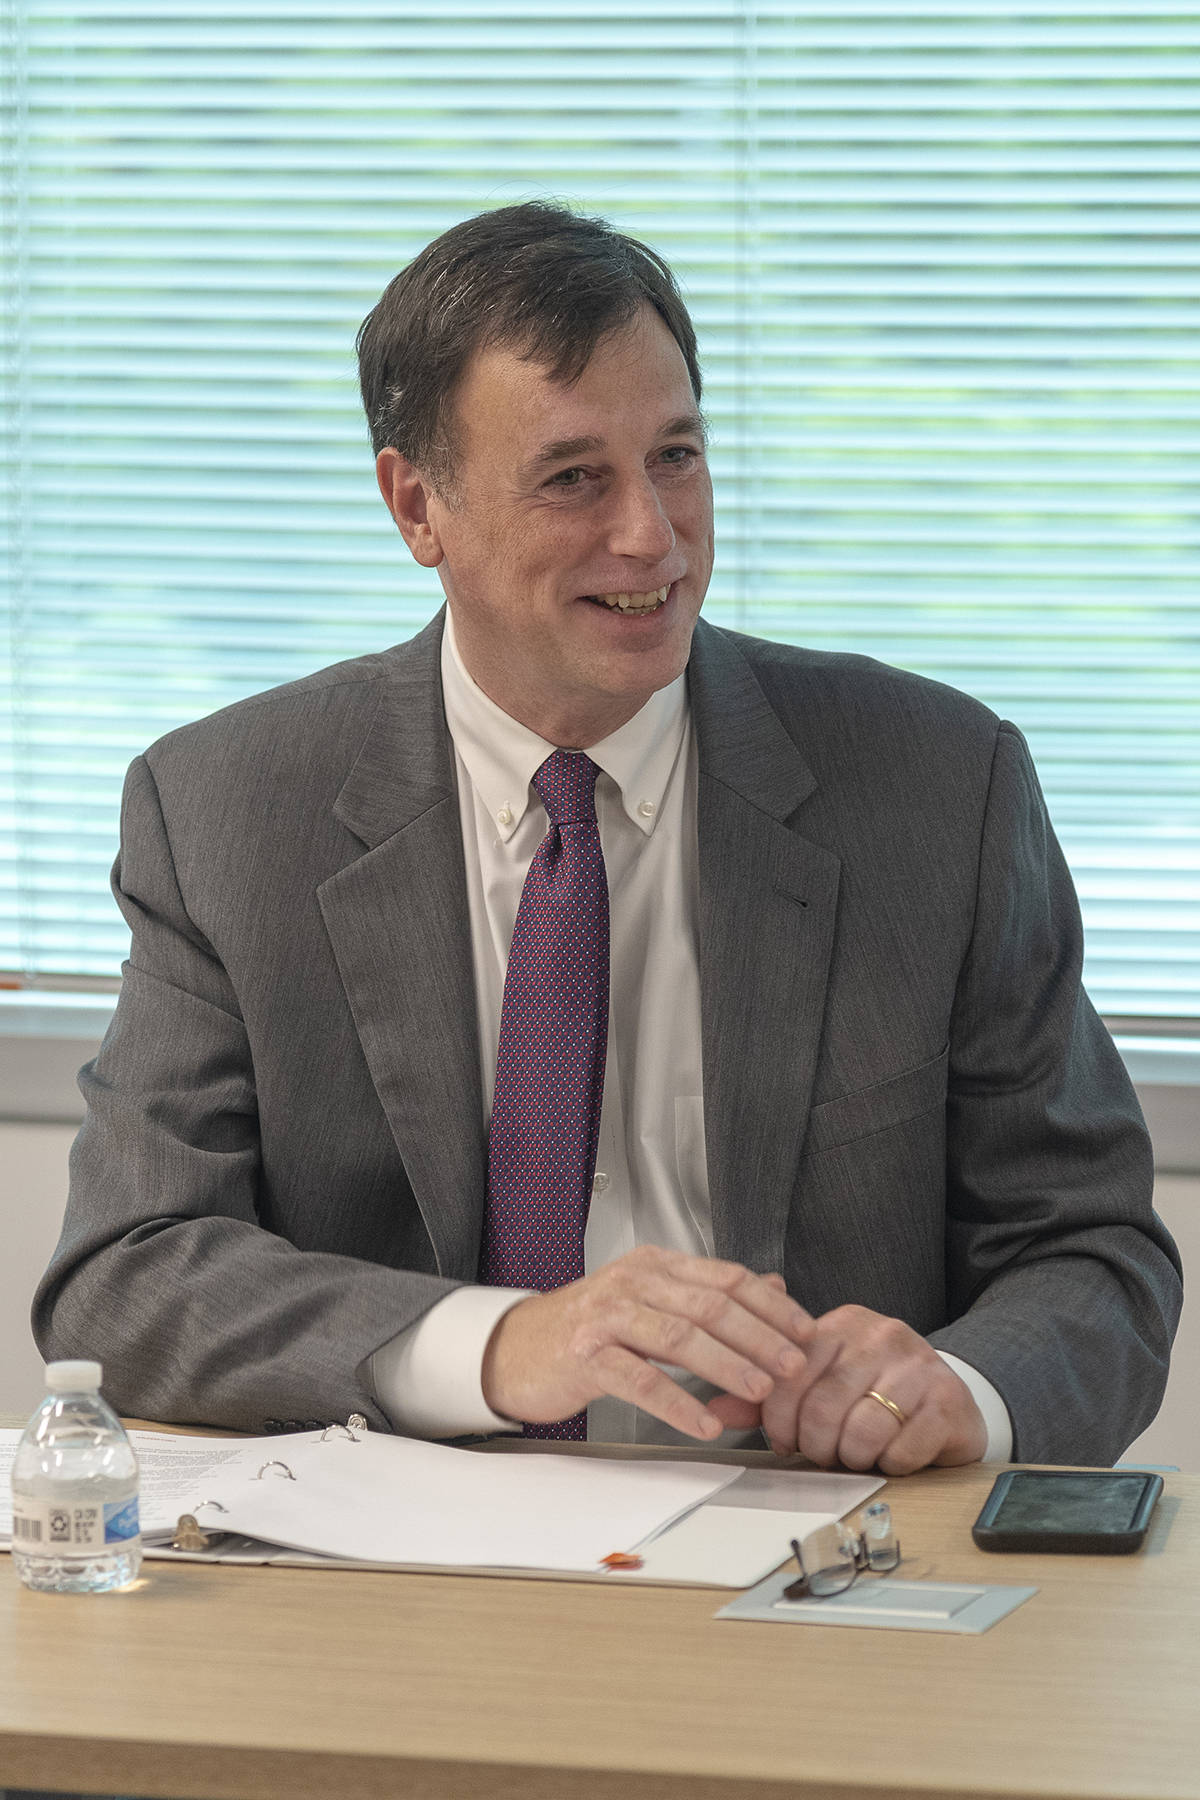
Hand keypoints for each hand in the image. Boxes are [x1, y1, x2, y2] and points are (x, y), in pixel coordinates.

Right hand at [480, 1245, 814, 1439]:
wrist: (516, 1348)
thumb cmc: (590, 1329)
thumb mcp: (652, 1301)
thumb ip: (709, 1293)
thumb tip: (774, 1288)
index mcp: (656, 1265)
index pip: (727, 1277)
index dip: (771, 1305)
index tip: (806, 1332)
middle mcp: (633, 1281)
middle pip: (709, 1304)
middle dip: (759, 1336)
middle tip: (793, 1365)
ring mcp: (607, 1316)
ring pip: (679, 1336)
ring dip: (726, 1364)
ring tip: (759, 1390)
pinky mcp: (585, 1355)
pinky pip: (640, 1379)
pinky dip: (677, 1403)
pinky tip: (704, 1423)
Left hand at [708, 1299, 987, 1473]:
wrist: (948, 1400)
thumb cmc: (873, 1394)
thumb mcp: (820, 1384)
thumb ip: (769, 1396)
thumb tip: (715, 1410)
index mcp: (842, 1324)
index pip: (790, 1373)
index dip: (779, 1419)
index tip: (784, 1441)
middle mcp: (880, 1335)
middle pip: (823, 1407)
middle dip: (816, 1446)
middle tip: (823, 1455)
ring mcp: (917, 1364)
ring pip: (862, 1430)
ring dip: (853, 1458)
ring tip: (857, 1456)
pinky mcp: (947, 1399)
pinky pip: (902, 1448)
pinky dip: (891, 1465)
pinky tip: (892, 1456)